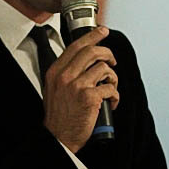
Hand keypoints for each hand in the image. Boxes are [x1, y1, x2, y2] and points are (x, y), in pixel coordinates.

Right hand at [43, 26, 118, 152]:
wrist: (58, 138)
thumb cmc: (59, 116)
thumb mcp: (54, 89)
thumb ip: (66, 74)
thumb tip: (86, 61)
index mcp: (55, 72)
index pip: (75, 46)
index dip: (92, 36)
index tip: (102, 31)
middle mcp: (65, 76)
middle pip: (92, 51)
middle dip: (107, 53)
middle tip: (112, 60)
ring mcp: (77, 86)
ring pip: (104, 68)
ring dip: (112, 78)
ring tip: (110, 87)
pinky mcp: (90, 98)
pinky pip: (110, 88)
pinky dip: (115, 95)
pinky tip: (111, 102)